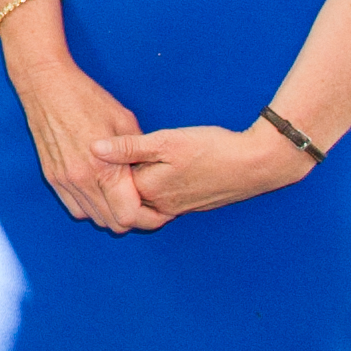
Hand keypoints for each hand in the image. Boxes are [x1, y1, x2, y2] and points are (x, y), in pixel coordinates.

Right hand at [10, 50, 155, 232]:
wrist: (47, 87)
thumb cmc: (88, 99)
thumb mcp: (124, 121)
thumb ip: (138, 154)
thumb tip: (151, 173)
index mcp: (104, 169)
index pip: (129, 216)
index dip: (146, 216)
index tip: (155, 207)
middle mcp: (82, 180)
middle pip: (112, 223)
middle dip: (131, 216)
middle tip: (141, 202)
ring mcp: (64, 181)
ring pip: (93, 218)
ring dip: (109, 212)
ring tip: (120, 195)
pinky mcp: (52, 177)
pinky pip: (75, 207)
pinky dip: (90, 206)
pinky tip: (98, 190)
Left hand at [98, 120, 312, 219]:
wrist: (257, 164)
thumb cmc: (213, 149)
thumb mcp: (167, 142)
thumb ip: (129, 148)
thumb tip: (93, 148)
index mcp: (149, 191)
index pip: (112, 184)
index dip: (105, 164)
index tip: (103, 142)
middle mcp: (161, 206)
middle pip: (127, 195)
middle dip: (118, 178)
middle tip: (116, 152)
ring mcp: (178, 208)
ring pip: (146, 199)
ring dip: (139, 181)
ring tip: (139, 156)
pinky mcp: (193, 204)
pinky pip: (164, 200)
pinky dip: (157, 186)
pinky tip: (162, 166)